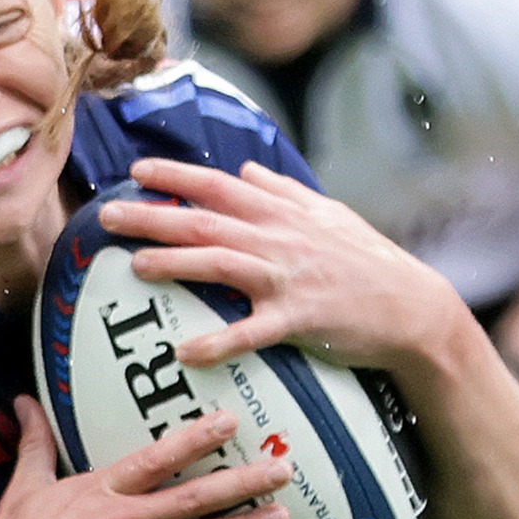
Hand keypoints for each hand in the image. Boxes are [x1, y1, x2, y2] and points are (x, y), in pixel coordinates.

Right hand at [0, 399, 292, 518]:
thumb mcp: (23, 488)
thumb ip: (35, 442)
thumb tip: (23, 399)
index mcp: (97, 492)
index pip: (156, 458)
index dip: (195, 438)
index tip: (230, 421)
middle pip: (192, 498)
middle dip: (242, 482)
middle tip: (283, 470)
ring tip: (282, 517)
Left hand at [105, 157, 465, 371]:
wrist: (412, 306)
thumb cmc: (368, 261)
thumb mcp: (328, 214)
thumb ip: (282, 191)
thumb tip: (244, 166)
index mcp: (282, 213)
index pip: (219, 185)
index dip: (176, 176)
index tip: (136, 171)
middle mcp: (279, 239)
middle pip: (206, 221)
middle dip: (154, 217)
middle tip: (107, 216)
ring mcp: (288, 278)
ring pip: (223, 264)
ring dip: (177, 264)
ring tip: (136, 268)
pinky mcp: (300, 318)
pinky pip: (253, 331)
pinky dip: (221, 342)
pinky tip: (187, 352)